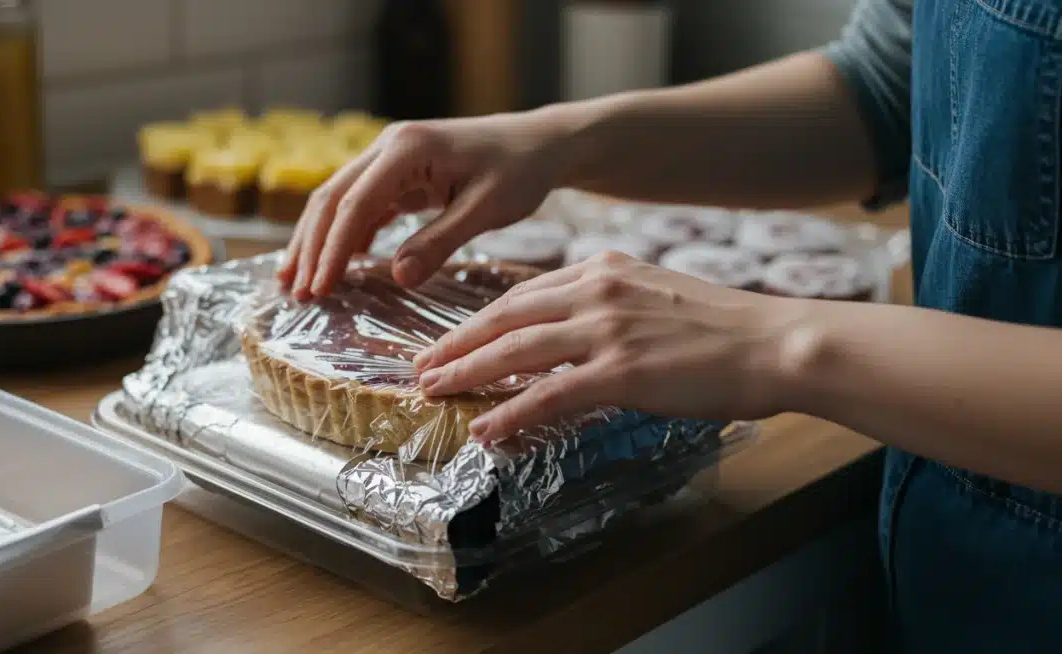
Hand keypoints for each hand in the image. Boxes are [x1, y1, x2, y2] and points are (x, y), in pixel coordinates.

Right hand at [277, 111, 574, 298]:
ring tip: (298, 284)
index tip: (319, 288)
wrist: (539, 145)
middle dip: (310, 248)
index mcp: (408, 149)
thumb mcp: (486, 210)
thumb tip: (398, 278)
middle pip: (332, 199)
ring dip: (318, 242)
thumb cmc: (520, 172)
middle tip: (296, 293)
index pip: (354, 204)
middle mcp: (389, 146)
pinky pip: (360, 205)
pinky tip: (335, 267)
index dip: (332, 250)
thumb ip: (441, 242)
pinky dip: (344, 236)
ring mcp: (390, 158)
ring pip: (339, 201)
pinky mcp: (398, 173)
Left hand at [412, 252, 802, 442]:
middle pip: (505, 316)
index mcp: (603, 269)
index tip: (451, 340)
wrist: (777, 341)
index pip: (523, 293)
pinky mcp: (622, 371)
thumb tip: (573, 331)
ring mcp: (608, 329)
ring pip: (516, 350)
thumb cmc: (725, 327)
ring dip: (467, 373)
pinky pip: (550, 393)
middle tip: (422, 367)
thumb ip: (611, 304)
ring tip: (434, 392)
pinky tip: (487, 429)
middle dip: (456, 343)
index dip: (479, 321)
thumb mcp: (657, 294)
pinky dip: (511, 412)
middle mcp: (598, 291)